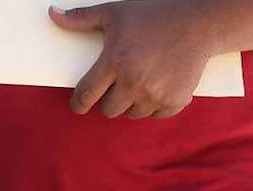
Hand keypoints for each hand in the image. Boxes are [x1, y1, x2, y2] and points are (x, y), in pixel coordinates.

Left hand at [49, 0, 212, 118]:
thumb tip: (52, 14)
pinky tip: (158, 87)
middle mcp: (133, 82)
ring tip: (140, 83)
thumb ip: (81, 18)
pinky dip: (155, 106)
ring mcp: (155, 94)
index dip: (78, 103)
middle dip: (108, 100)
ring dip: (131, 104)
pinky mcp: (174, 100)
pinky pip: (155, 115)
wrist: (200, 22)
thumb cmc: (154, 15)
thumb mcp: (115, 13)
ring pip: (131, 114)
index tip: (79, 104)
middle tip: (117, 85)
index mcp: (114, 63)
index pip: (85, 96)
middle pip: (108, 110)